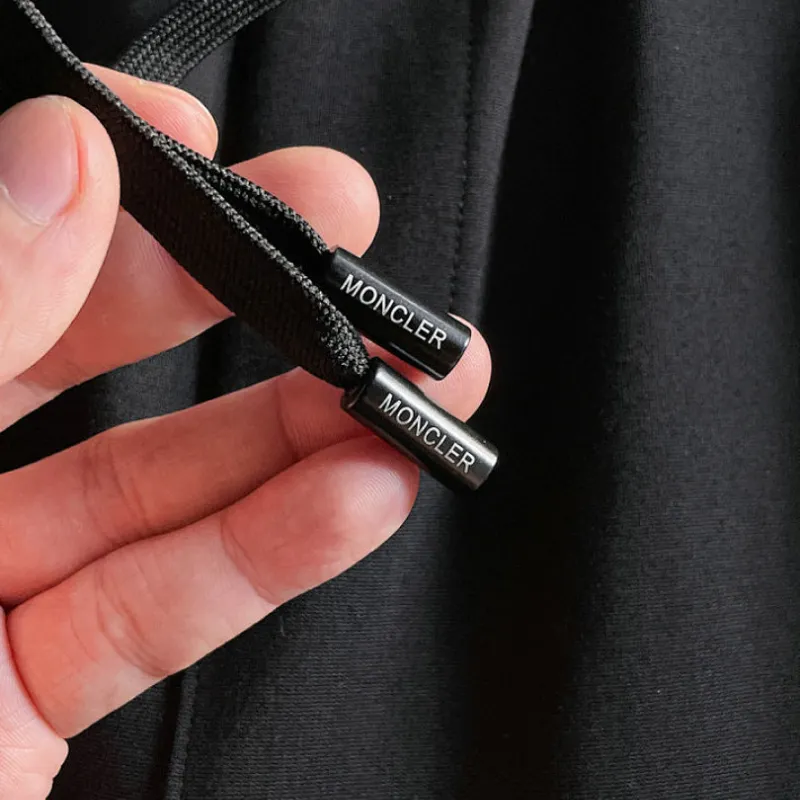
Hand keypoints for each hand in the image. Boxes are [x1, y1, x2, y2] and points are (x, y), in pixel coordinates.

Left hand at [0, 69, 490, 797]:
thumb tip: (49, 160)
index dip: (79, 174)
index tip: (180, 139)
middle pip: (75, 343)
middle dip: (227, 285)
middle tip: (340, 236)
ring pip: (149, 481)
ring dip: (292, 432)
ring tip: (398, 387)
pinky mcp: (26, 695)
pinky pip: (160, 603)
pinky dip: (269, 552)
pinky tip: (357, 495)